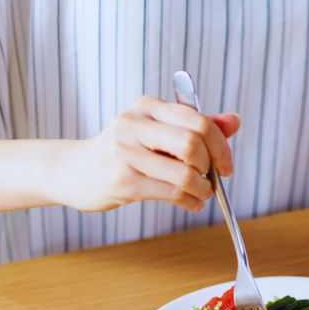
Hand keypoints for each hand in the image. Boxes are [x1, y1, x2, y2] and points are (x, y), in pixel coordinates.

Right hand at [49, 96, 240, 212]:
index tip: (226, 164)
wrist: (74, 171)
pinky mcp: (124, 181)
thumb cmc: (122, 151)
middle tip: (213, 178)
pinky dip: (190, 201)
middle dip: (212, 166)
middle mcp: (135, 124)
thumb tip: (234, 121)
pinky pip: (172, 193)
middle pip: (193, 143)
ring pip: (185, 173)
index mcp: (147, 107)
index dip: (221, 144)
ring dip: (203, 189)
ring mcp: (126, 153)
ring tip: (201, 194)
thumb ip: (195, 125)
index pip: (197, 119)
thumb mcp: (156, 131)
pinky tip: (191, 202)